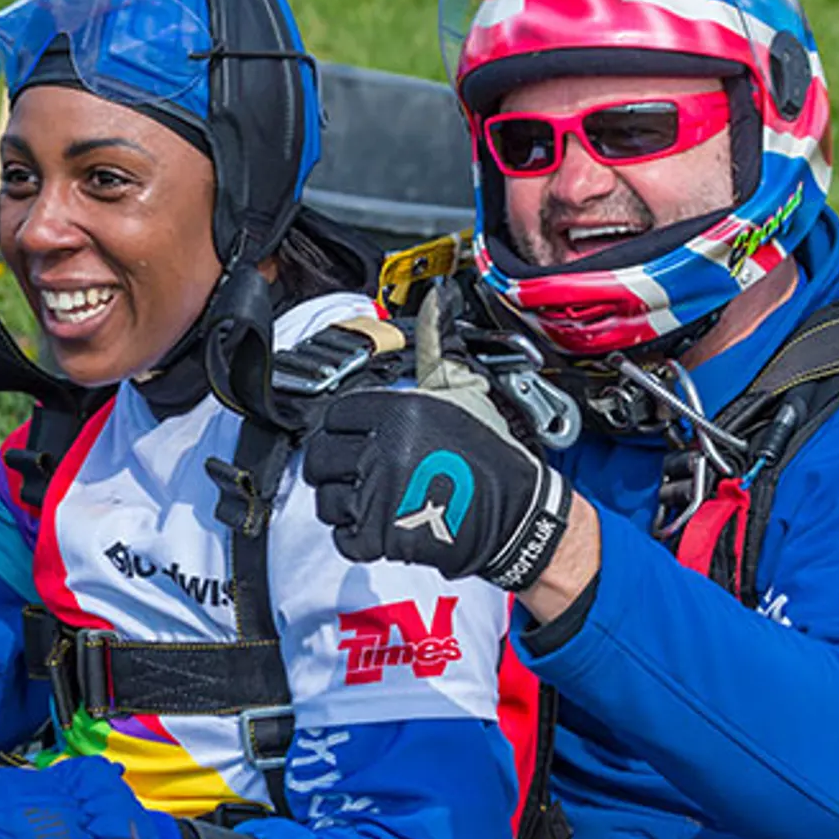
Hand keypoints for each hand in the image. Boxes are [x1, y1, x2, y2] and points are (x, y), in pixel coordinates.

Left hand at [301, 291, 572, 590]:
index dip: (345, 430)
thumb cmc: (489, 453)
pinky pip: (345, 538)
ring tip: (375, 502)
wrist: (517, 513)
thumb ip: (435, 345)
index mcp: (398, 410)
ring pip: (329, 501)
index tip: (358, 439)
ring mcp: (381, 495)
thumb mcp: (463, 389)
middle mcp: (384, 449)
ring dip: (346, 505)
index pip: (336, 417)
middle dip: (336, 469)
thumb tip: (435, 299)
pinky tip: (381, 526)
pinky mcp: (384, 535)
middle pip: (321, 459)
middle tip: (359, 474)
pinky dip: (358, 539)